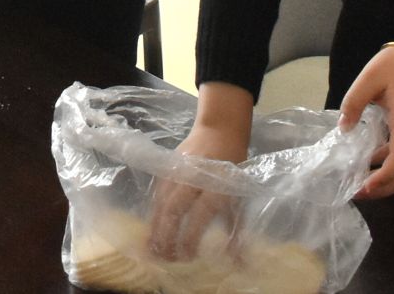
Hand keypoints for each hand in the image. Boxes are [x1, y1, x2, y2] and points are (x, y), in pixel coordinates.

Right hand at [148, 114, 250, 260]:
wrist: (219, 131)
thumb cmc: (234, 167)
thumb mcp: (241, 197)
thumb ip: (236, 229)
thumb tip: (238, 262)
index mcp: (216, 185)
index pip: (200, 214)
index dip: (191, 236)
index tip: (188, 256)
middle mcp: (193, 178)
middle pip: (174, 208)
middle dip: (167, 234)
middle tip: (165, 257)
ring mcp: (176, 171)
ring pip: (161, 201)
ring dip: (156, 226)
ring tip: (153, 249)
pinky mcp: (166, 169)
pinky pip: (157, 194)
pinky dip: (153, 213)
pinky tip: (152, 229)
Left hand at [339, 32, 393, 200]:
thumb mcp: (368, 78)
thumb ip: (354, 103)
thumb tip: (343, 128)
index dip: (383, 178)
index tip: (364, 187)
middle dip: (382, 188)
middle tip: (356, 192)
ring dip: (385, 180)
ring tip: (358, 182)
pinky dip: (387, 166)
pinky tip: (367, 164)